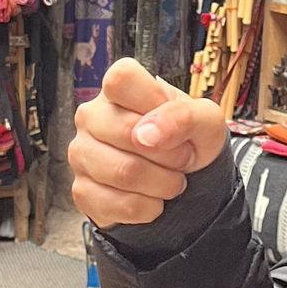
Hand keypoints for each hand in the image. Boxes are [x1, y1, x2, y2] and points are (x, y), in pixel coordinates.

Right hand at [70, 58, 228, 228]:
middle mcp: (91, 115)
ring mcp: (81, 153)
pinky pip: (120, 205)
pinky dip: (150, 208)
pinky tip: (153, 198)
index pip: (121, 80)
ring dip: (163, 183)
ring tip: (171, 179)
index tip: (174, 123)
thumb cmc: (188, 138)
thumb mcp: (205, 120)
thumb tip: (145, 135)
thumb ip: (184, 116)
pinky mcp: (82, 191)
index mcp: (119, 87)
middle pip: (127, 133)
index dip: (155, 106)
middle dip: (171, 154)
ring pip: (124, 173)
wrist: (183, 179)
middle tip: (183, 158)